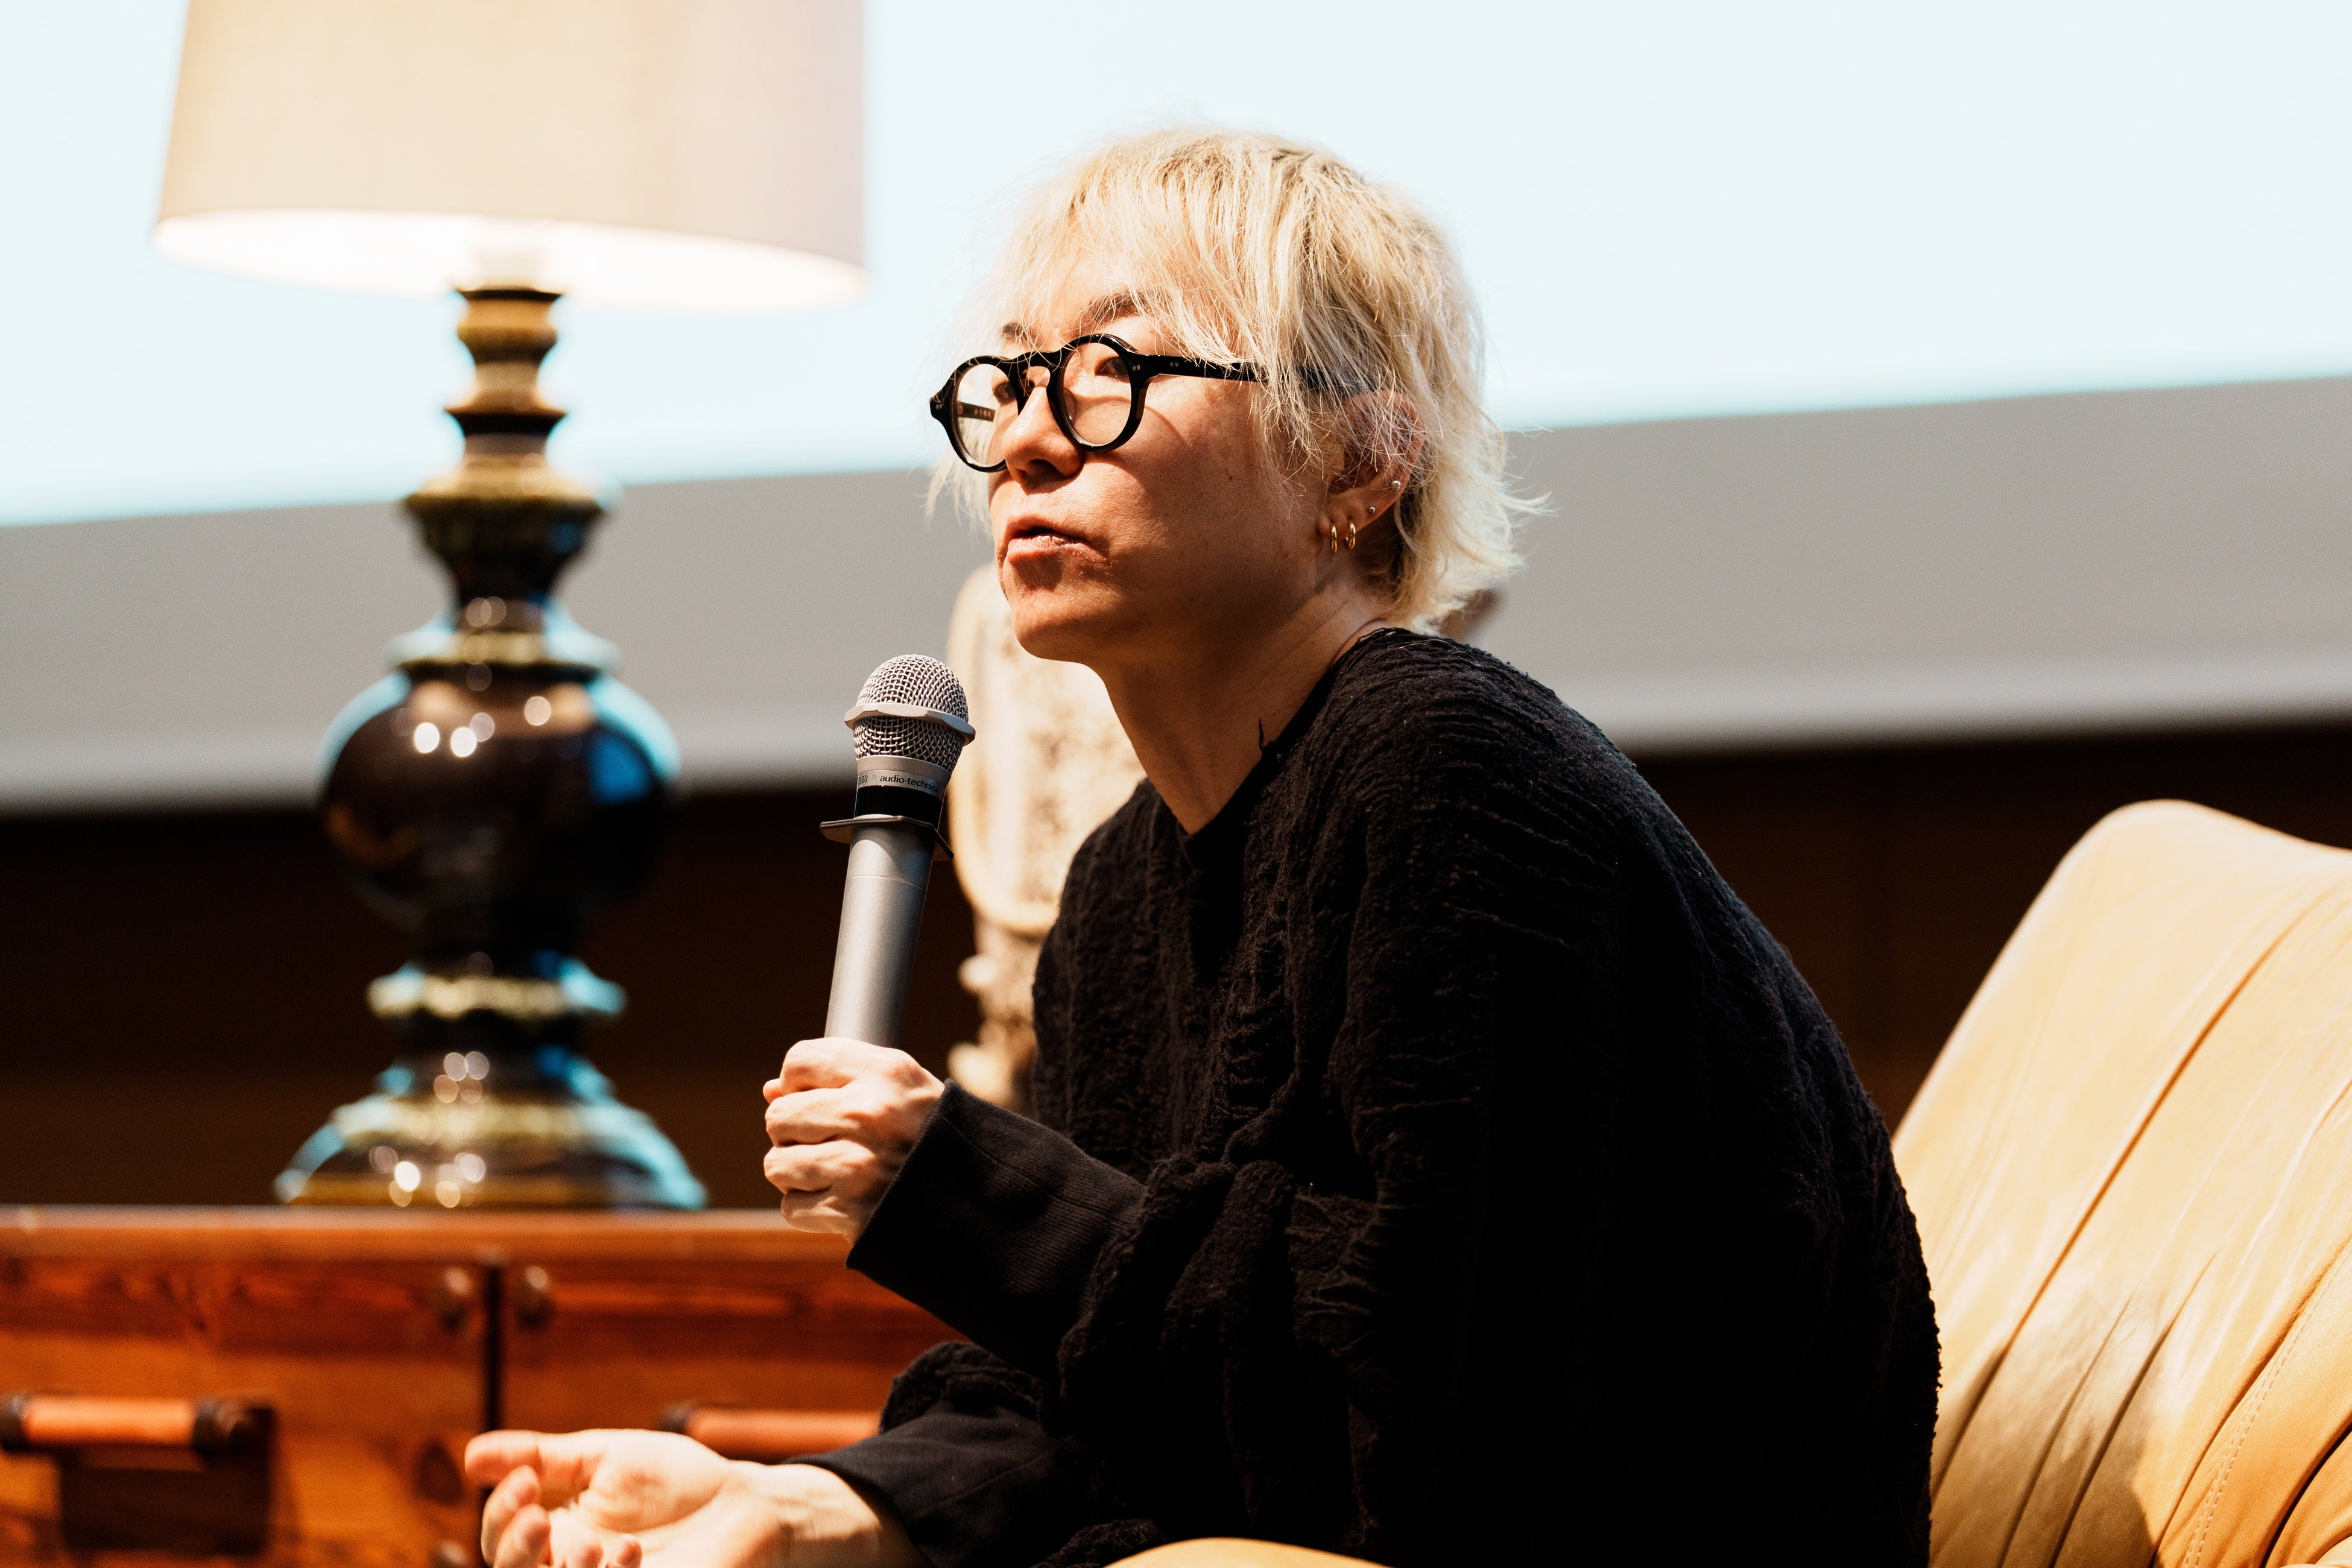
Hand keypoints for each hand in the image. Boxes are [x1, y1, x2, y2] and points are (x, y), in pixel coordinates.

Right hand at [465, 1429, 918, 1567]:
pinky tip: (625, 1552)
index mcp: (554, 1535)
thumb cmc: (674, 1481)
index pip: (502, 1538)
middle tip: (539, 1516)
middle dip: (515, 1549)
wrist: (744, 1503)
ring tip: (594, 1543)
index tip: (526, 1478)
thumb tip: (471, 1456)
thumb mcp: (606, 1458)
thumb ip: (545, 1457)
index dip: (501, 1513)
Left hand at [763, 1038, 943, 1236]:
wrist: (978, 1197)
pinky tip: (841, 1200)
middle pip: (778, 1115)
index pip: (799, 1061)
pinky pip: (792, 1207)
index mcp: (884, 1073)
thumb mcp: (898, 1088)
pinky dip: (809, 1209)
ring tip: (831, 1171)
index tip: (817, 1096)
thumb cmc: (929, 1134)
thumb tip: (769, 1090)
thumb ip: (838, 1079)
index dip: (798, 1081)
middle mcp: (869, 1114)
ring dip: (795, 1173)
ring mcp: (859, 1165)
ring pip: (776, 1164)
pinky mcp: (852, 1211)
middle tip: (826, 1140)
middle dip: (792, 1132)